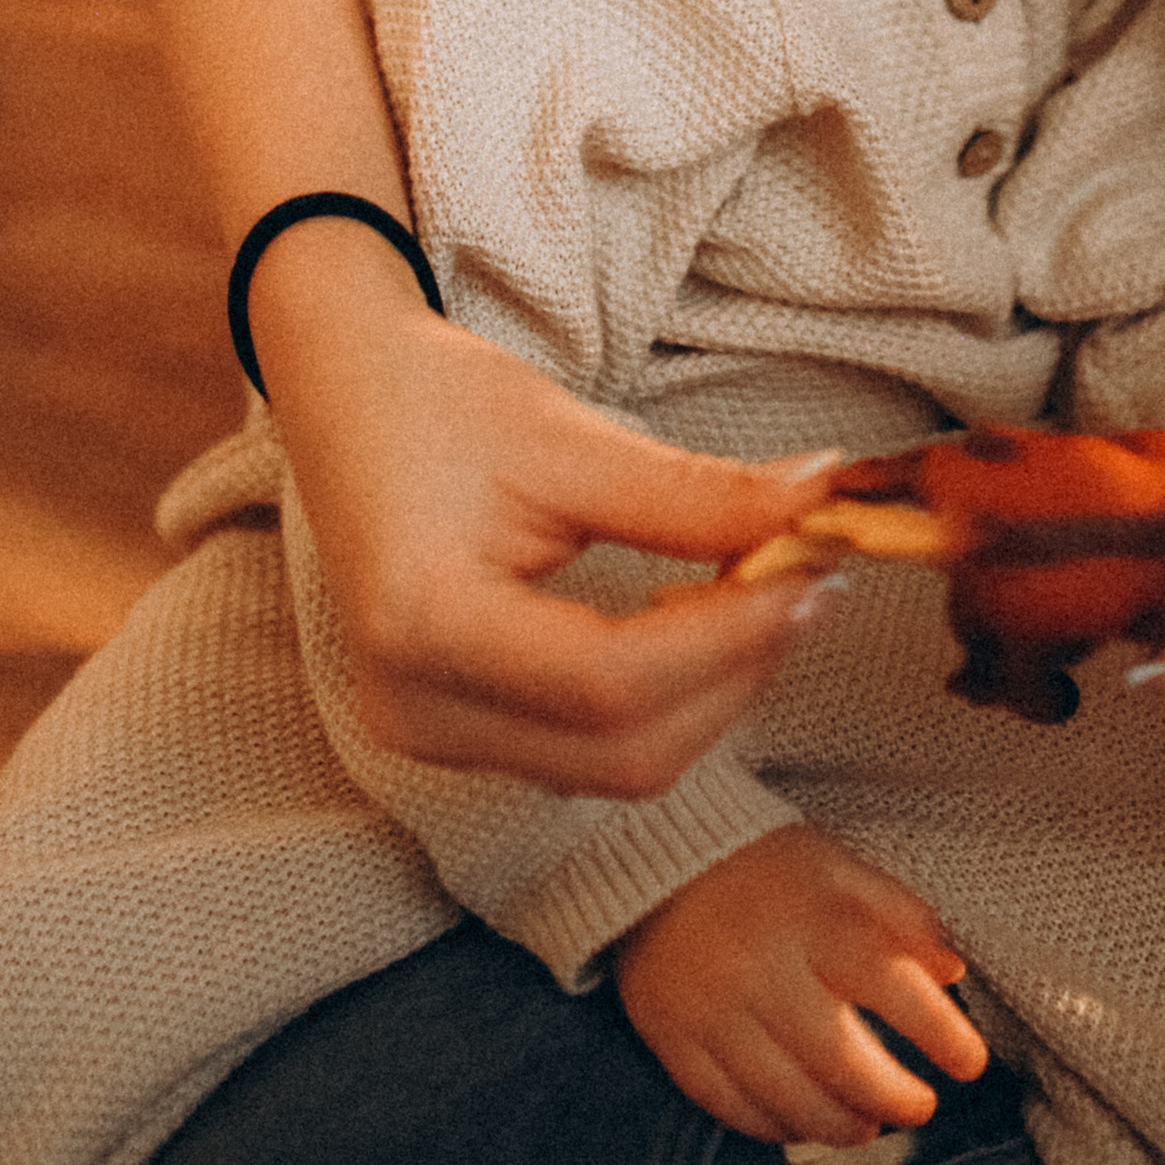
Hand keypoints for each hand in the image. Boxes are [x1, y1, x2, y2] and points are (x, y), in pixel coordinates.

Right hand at [257, 235, 848, 792]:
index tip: (811, 575)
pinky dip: (657, 703)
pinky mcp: (447, 734)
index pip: (613, 681)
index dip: (730, 638)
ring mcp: (423, 735)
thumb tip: (819, 501)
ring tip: (751, 595)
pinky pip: (580, 754)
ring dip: (704, 695)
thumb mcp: (568, 436)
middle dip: (733, 674)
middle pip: (621, 750)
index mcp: (426, 625)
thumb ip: (693, 493)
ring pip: (611, 766)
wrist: (346, 398)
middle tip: (801, 584)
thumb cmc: (438, 402)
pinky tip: (689, 626)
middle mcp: (414, 708)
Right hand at [616, 826, 991, 1146]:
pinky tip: (803, 1127)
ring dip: (839, 1125)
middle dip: (892, 1096)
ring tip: (868, 1127)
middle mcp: (761, 966)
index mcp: (812, 915)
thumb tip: (954, 971)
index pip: (889, 982)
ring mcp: (711, 1009)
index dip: (939, 1031)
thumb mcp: (839, 867)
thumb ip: (900, 914)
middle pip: (838, 1057)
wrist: (651, 854)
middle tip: (921, 1107)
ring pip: (785, 1096)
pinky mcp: (672, 1038)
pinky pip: (728, 1106)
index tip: (970, 1062)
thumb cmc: (767, 867)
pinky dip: (774, 1128)